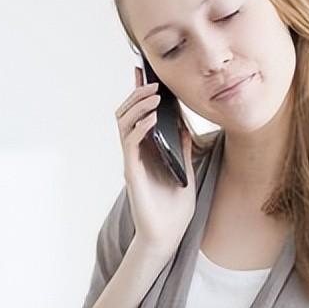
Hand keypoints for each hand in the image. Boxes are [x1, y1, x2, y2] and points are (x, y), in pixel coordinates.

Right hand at [115, 66, 196, 256]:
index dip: (138, 94)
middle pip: (126, 115)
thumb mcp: (184, 170)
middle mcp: (136, 153)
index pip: (139, 116)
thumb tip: (182, 123)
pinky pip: (130, 144)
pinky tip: (152, 118)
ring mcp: (132, 161)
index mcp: (147, 150)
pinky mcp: (132, 172)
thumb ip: (180, 148)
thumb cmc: (174, 208)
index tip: (142, 72)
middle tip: (152, 81)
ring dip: (137, 106)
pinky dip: (139, 127)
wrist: (168, 235)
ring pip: (124, 124)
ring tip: (154, 95)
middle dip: (136, 95)